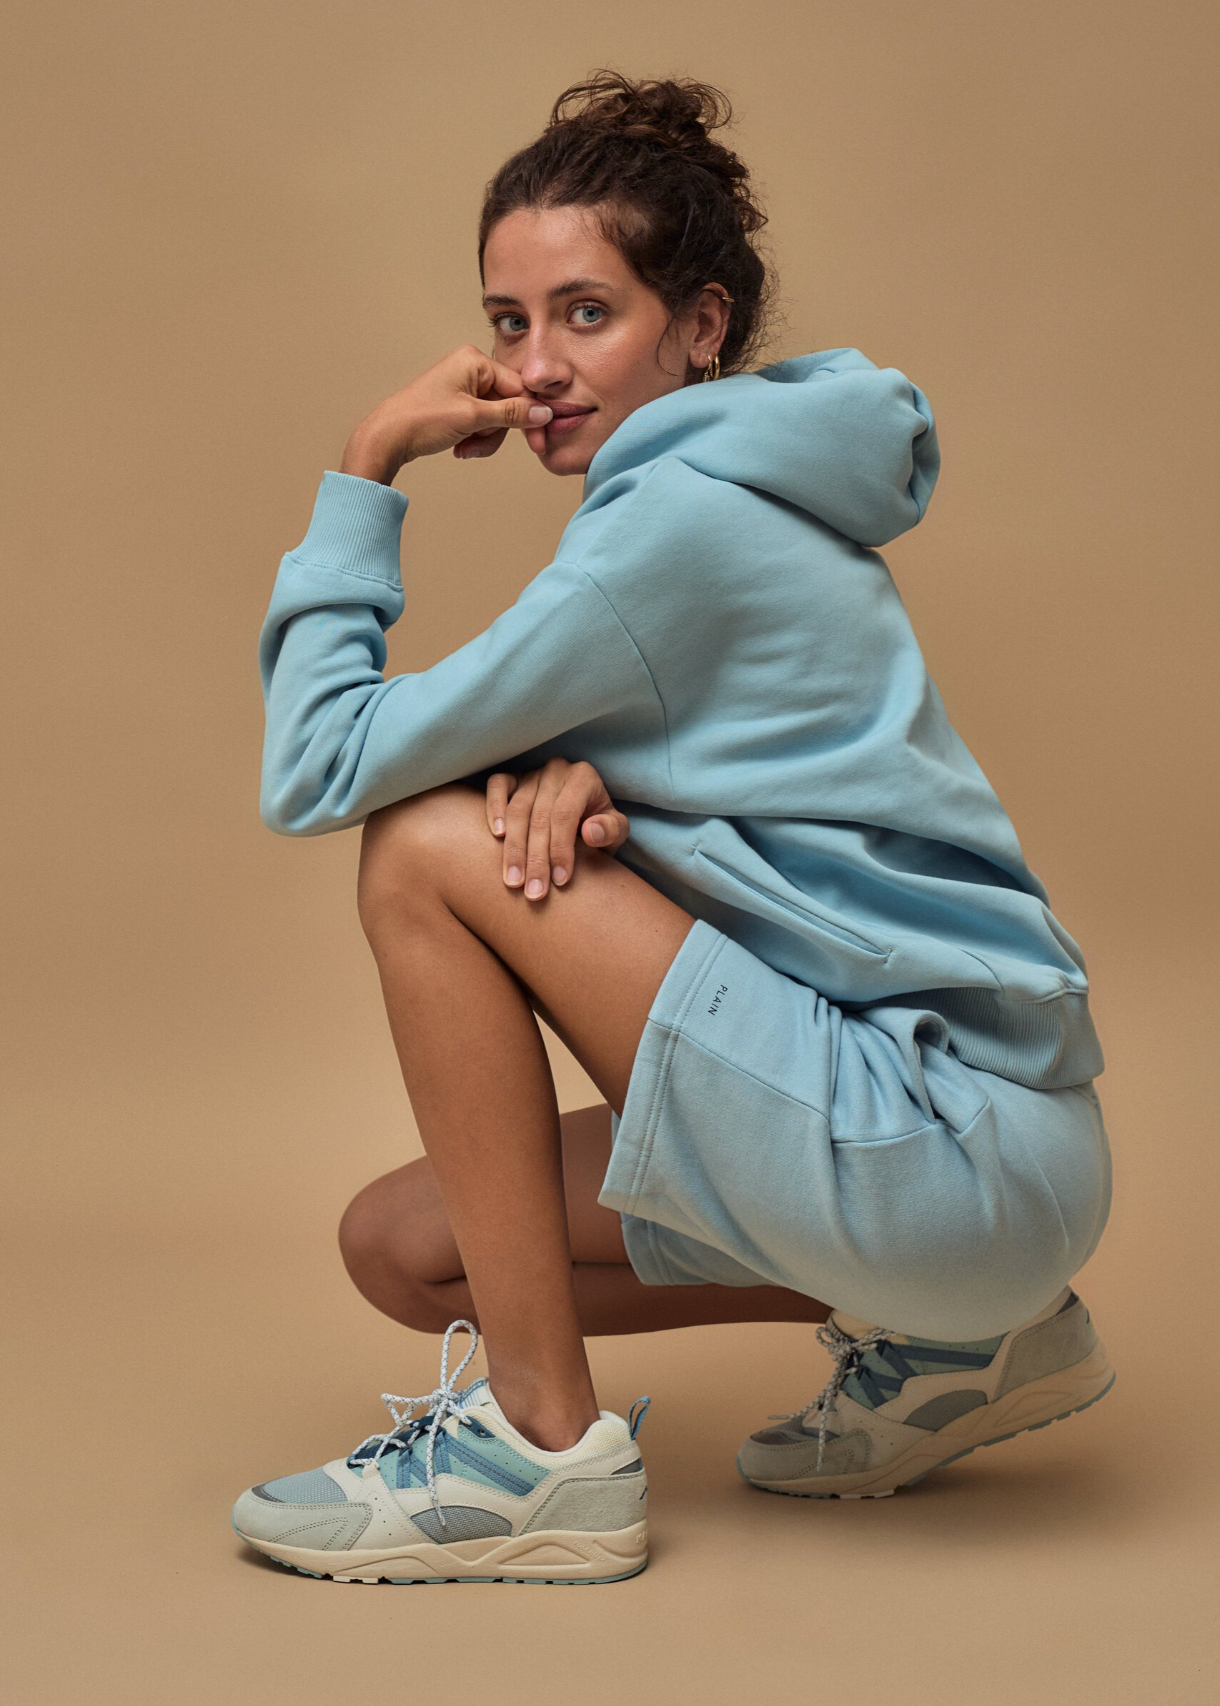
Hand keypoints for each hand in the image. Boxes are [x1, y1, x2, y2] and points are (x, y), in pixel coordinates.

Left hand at [338, 345, 553, 481]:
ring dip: (484, 439)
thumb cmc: (422, 419)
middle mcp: (471, 369)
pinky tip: (460, 447)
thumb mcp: (472, 417)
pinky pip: (482, 423)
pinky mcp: (459, 404)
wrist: (388, 437)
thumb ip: (511, 414)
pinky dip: (475, 439)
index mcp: (475, 361)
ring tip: (465, 448)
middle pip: (508, 405)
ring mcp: (465, 387)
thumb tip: (543, 413)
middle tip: (477, 445)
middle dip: (495, 431)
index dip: (529, 416)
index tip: (538, 441)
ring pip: (496, 419)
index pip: (518, 387)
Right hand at [485, 758, 629, 899]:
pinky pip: (497, 786)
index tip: (560, 881)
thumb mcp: (616, 830)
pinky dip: (494, 809)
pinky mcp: (512, 778)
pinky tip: (497, 837)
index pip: (565, 814)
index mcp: (584, 777)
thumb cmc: (600, 825)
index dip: (561, 849)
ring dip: (513, 850)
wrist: (582, 813)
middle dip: (536, 859)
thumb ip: (610, 830)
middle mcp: (556, 770)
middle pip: (539, 817)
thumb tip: (589, 832)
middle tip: (534, 893)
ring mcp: (532, 773)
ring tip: (513, 882)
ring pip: (517, 810)